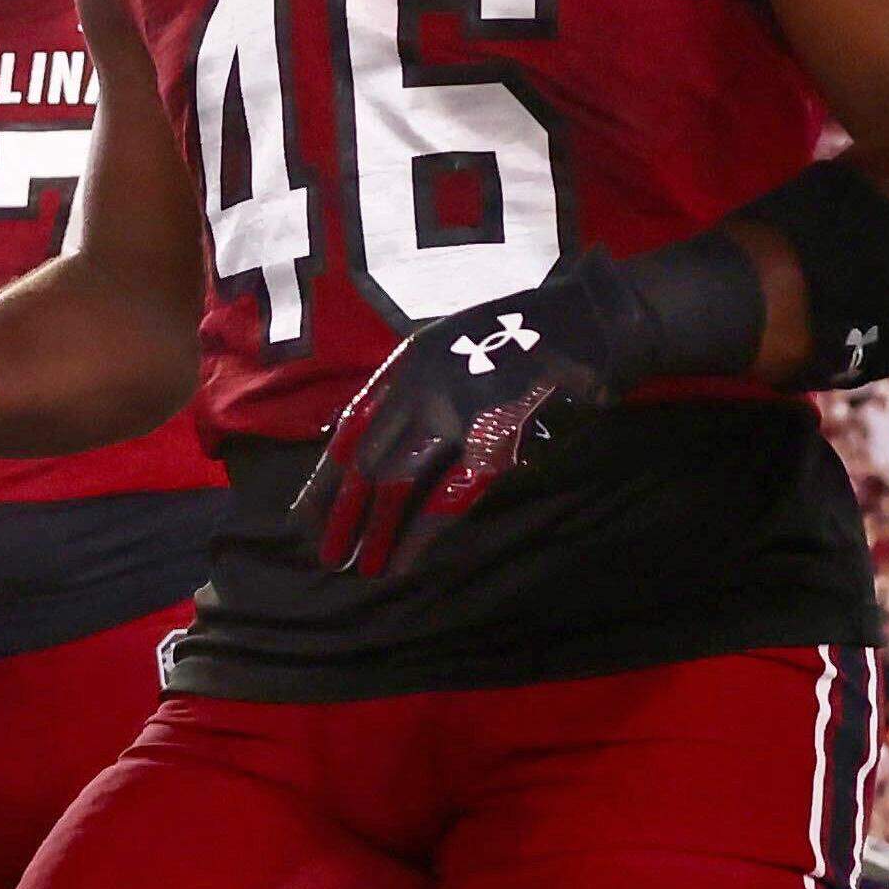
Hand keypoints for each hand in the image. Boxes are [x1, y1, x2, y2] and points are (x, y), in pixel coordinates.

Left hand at [303, 236, 759, 584]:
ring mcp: (456, 411)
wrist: (584, 323)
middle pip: (364, 457)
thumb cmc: (518, 338)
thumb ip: (413, 389)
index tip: (303, 514)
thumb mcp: (450, 347)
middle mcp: (421, 384)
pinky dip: (419, 534)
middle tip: (321, 552)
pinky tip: (400, 562)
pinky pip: (446, 497)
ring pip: (395, 480)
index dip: (324, 475)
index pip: (350, 426)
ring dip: (371, 528)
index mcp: (408, 362)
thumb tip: (373, 447)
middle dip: (337, 510)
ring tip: (352, 566)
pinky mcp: (493, 440)